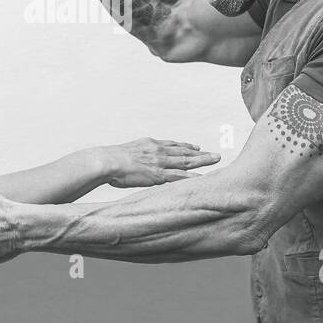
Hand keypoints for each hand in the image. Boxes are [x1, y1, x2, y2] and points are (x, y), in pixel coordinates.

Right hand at [94, 138, 220, 186]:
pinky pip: (179, 176)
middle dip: (200, 154)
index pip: (171, 145)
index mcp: (149, 144)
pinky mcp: (158, 174)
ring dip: (202, 161)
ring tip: (215, 160)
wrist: (106, 161)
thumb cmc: (109, 160)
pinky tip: (202, 178)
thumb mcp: (124, 152)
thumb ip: (133, 157)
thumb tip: (130, 163)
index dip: (185, 146)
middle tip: (214, 154)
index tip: (195, 147)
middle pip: (184, 152)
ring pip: (186, 162)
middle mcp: (158, 151)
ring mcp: (160, 162)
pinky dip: (192, 177)